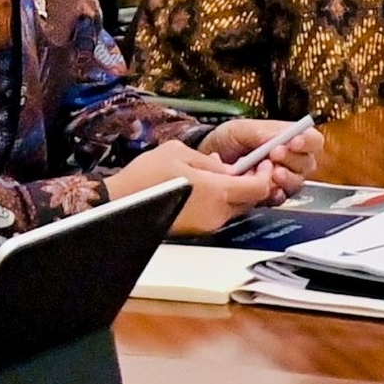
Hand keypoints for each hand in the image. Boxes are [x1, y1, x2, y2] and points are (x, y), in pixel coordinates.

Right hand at [107, 139, 277, 236]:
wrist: (118, 205)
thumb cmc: (146, 177)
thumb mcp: (179, 152)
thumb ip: (209, 161)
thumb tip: (227, 168)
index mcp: (217, 192)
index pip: (259, 188)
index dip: (265, 174)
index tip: (262, 162)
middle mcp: (216, 214)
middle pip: (251, 200)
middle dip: (252, 182)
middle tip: (246, 166)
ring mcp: (205, 225)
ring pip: (235, 208)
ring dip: (235, 192)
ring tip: (221, 173)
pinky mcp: (194, 231)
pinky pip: (218, 214)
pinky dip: (220, 201)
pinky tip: (205, 187)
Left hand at [199, 116, 316, 185]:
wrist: (206, 161)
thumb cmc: (225, 141)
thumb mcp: (240, 129)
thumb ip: (261, 132)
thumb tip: (279, 137)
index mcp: (288, 139)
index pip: (312, 140)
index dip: (307, 141)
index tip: (293, 142)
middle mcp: (289, 161)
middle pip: (308, 163)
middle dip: (293, 159)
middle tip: (275, 154)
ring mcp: (280, 180)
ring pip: (297, 183)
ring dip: (286, 178)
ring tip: (272, 172)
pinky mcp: (269, 196)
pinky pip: (281, 199)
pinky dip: (274, 194)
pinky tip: (267, 189)